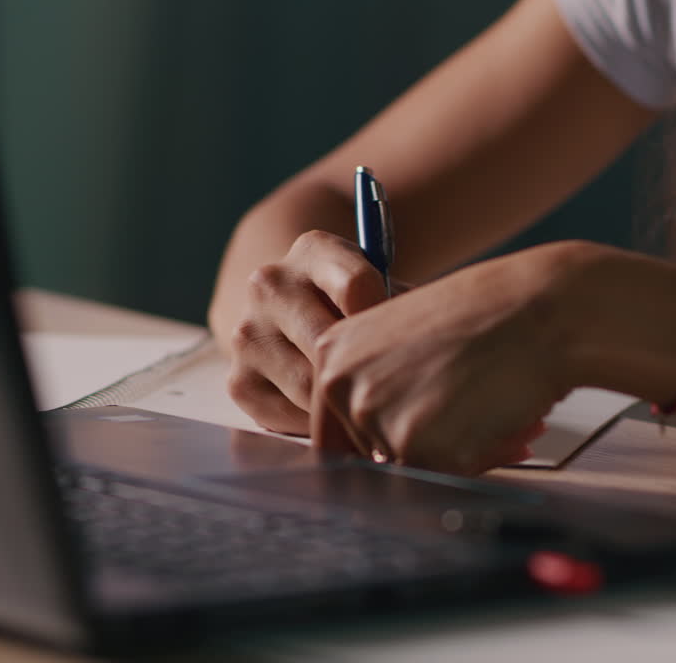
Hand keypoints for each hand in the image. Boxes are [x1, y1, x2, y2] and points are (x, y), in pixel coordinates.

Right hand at [226, 230, 407, 435]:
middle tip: (399, 399)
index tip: (410, 350)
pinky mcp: (238, 380)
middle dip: (367, 374)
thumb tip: (436, 352)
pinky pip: (287, 417)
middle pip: (329, 343)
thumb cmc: (358, 304)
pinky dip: (318, 425)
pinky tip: (338, 417)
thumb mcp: (383, 287)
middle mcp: (270, 284)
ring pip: (309, 385)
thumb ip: (404, 308)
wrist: (292, 308)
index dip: (387, 323)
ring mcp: (247, 332)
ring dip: (344, 404)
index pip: (356, 286)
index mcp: (315, 250)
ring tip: (375, 411)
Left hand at [307, 244, 584, 474]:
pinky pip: (442, 479)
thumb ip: (381, 387)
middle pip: (369, 456)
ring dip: (457, 455)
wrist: (540, 310)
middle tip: (475, 417)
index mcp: (333, 352)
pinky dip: (479, 461)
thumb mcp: (411, 339)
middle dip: (425, 450)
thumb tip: (378, 450)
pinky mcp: (413, 446)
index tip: (411, 448)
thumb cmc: (490, 316)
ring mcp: (374, 416)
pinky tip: (507, 422)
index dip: (376, 446)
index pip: (333, 431)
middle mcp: (342, 384)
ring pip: (409, 469)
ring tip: (499, 412)